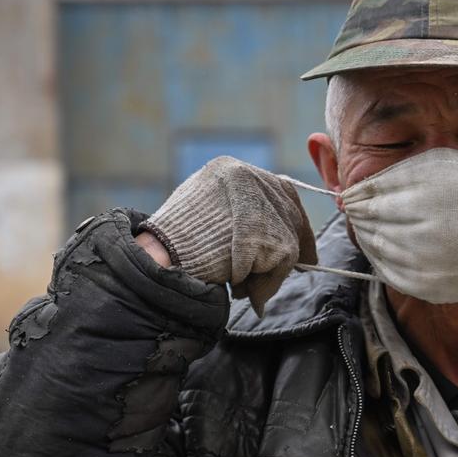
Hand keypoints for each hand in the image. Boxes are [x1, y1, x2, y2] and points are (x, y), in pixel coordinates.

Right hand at [140, 156, 316, 315]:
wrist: (157, 262)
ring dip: (271, 268)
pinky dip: (268, 280)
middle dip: (292, 243)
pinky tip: (240, 286)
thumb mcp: (205, 213)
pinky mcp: (268, 233)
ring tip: (243, 284)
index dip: (290, 218)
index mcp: (229, 170)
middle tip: (300, 266)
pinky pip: (284, 261)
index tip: (300, 241)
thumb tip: (273, 232)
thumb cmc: (173, 245)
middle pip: (288, 212)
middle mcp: (247, 178)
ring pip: (287, 239)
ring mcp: (258, 203)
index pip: (278, 190)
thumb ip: (237, 216)